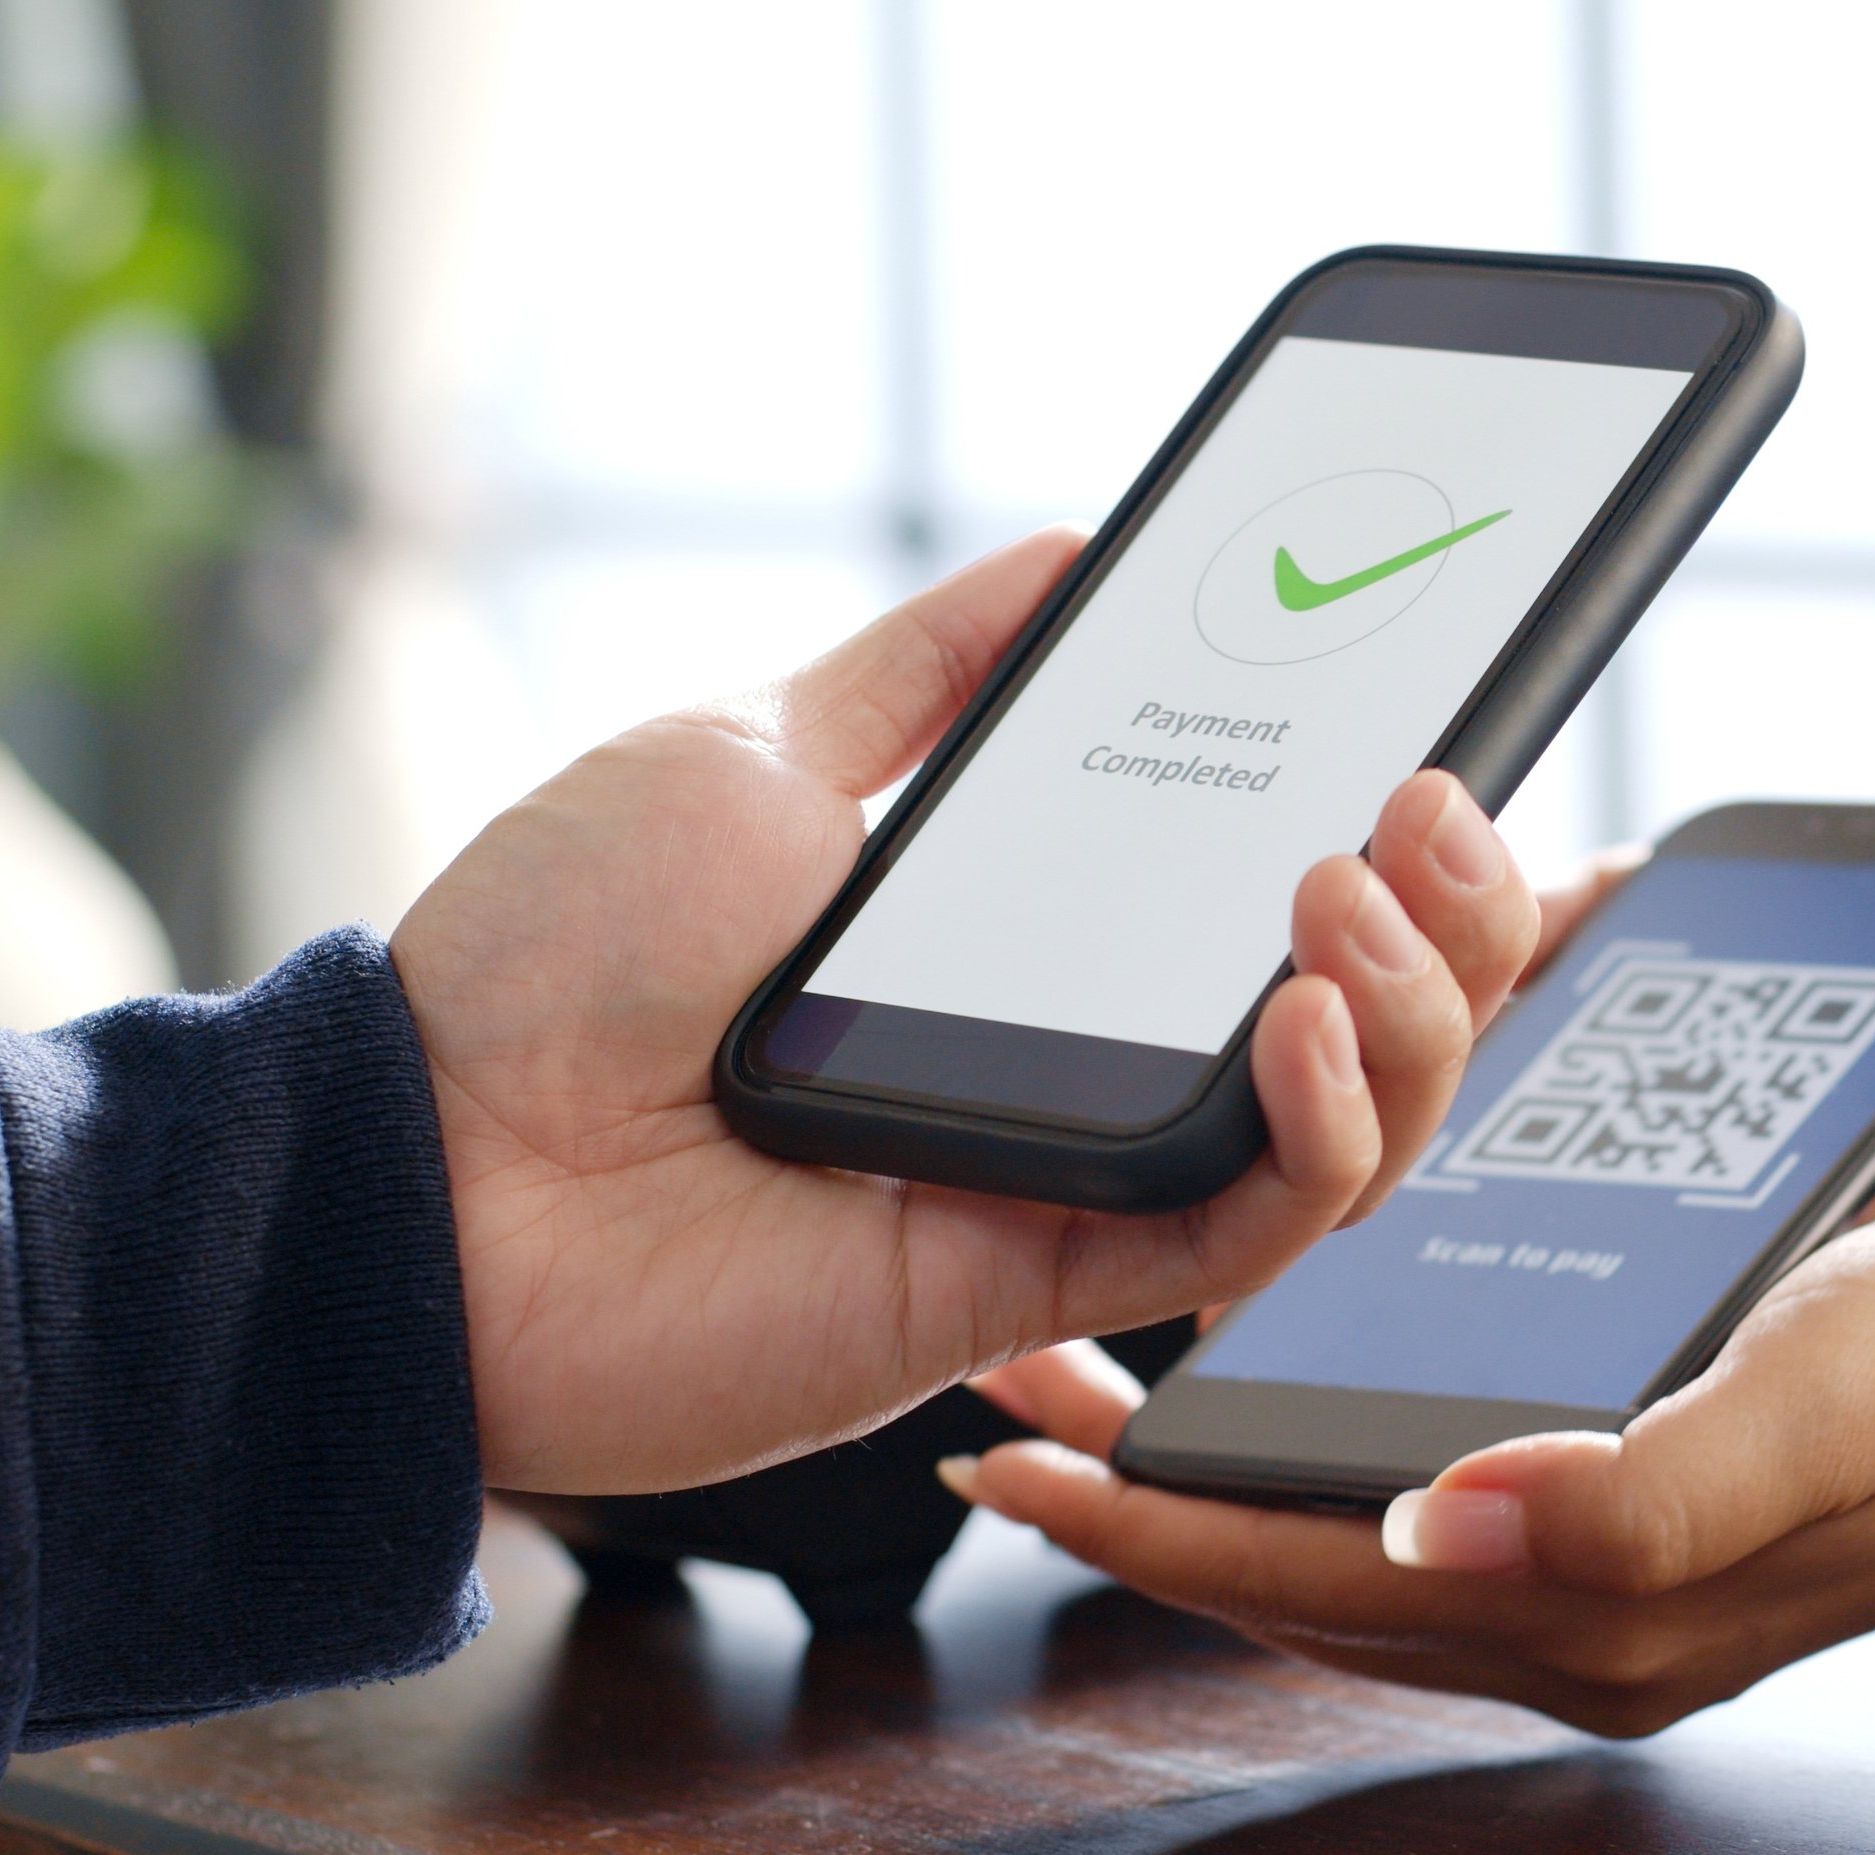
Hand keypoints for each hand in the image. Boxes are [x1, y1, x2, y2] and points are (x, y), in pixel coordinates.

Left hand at [392, 531, 1541, 1492]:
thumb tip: (1064, 553)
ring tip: (1364, 884)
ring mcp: (1076, 1177)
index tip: (1439, 727)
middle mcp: (1083, 1066)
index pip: (1281, 900)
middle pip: (1364, 1020)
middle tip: (1438, 799)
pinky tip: (1298, 1007)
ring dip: (1416, 1003)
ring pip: (1350, 1129)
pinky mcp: (1048, 1281)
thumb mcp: (756, 751)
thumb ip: (928, 676)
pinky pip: (1251, 1230)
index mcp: (1034, 944)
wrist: (420, 1155)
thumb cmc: (549, 961)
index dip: (1398, 836)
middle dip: (1454, 911)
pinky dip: (1320, 1125)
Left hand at [954, 1198, 1874, 1735]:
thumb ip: (1629, 1495)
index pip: (1296, 1581)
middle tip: (1009, 1399)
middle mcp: (1568, 1622)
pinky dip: (1323, 1456)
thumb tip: (1426, 1526)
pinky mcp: (1627, 1527)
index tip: (997, 1457)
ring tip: (1104, 1388)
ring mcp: (1596, 1586)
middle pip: (1289, 1572)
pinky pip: (1420, 1511)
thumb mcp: (1806, 1408)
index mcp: (1587, 1613)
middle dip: (1139, 1496)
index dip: (1136, 1525)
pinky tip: (1293, 1385)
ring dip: (1218, 1469)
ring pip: (1342, 1545)